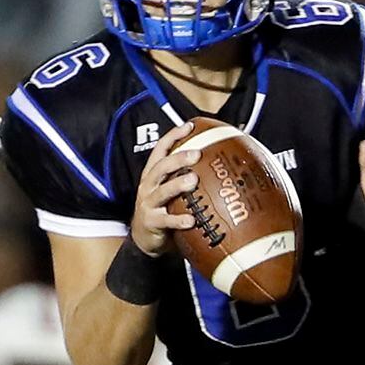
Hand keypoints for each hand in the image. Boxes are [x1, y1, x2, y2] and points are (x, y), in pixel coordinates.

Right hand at [129, 123, 201, 256]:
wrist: (144, 238)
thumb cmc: (164, 209)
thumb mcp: (170, 190)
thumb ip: (186, 176)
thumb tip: (219, 163)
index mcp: (153, 174)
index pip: (161, 149)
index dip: (174, 136)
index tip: (190, 126)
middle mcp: (148, 186)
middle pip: (160, 167)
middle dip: (177, 159)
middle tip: (196, 154)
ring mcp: (148, 204)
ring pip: (162, 192)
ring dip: (177, 185)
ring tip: (193, 181)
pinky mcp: (151, 222)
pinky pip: (166, 221)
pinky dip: (178, 220)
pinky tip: (191, 220)